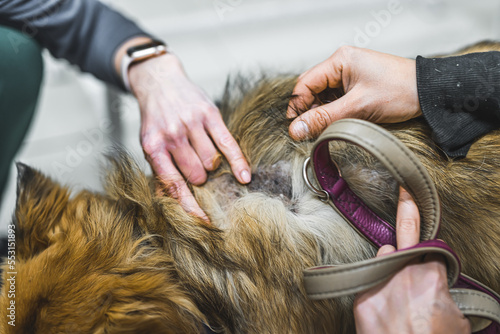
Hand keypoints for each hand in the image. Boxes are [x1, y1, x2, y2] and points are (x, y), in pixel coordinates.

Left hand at [128, 53, 250, 218]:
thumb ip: (160, 172)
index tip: (204, 221)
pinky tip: (244, 176)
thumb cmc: (156, 120)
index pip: (173, 184)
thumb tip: (171, 201)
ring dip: (212, 166)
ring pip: (212, 162)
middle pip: (197, 175)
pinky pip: (228, 144)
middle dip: (200, 178)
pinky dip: (238, 162)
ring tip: (203, 154)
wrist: (160, 83)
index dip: (190, 206)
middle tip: (196, 169)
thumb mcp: (150, 145)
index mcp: (153, 147)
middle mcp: (171, 135)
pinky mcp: (209, 114)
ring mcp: (190, 123)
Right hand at [287, 46, 421, 139]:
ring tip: (330, 127)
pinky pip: (337, 101)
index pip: (305, 84)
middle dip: (311, 112)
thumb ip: (324, 119)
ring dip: (323, 115)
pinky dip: (335, 114)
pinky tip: (341, 123)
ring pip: (324, 98)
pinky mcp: (357, 87)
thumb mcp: (357, 108)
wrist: (429, 94)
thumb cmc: (400, 92)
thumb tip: (296, 129)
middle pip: (312, 91)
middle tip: (311, 132)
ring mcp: (350, 76)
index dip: (297, 106)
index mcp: (340, 60)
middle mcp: (342, 65)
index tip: (295, 127)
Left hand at [353, 187, 469, 333]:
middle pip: (400, 250)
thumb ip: (448, 296)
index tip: (406, 191)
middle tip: (406, 262)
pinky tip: (385, 315)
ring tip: (397, 302)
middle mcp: (401, 273)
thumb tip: (441, 293)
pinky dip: (376, 293)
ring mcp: (378, 284)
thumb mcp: (459, 322)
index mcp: (429, 276)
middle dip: (404, 258)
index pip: (430, 246)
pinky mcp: (361, 299)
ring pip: (381, 263)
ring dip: (388, 272)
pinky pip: (368, 285)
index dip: (422, 228)